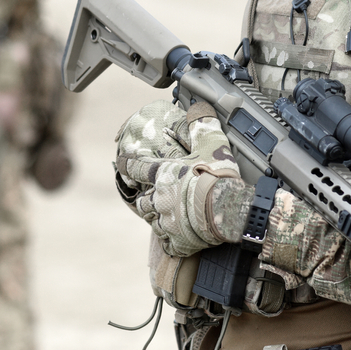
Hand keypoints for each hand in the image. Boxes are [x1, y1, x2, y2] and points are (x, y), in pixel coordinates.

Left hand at [115, 100, 240, 256]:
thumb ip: (202, 124)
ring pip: (154, 222)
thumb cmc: (218, 175)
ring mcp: (167, 222)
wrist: (229, 208)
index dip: (128, 164)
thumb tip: (199, 106)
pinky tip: (179, 239)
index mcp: (164, 174)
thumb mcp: (212, 143)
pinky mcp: (178, 241)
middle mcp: (160, 199)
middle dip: (146, 199)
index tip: (122, 162)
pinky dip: (173, 241)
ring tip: (168, 218)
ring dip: (159, 219)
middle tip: (154, 198)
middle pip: (142, 201)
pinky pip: (170, 243)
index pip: (137, 168)